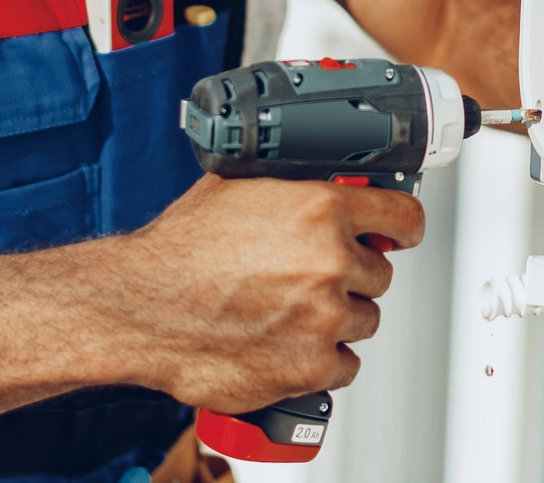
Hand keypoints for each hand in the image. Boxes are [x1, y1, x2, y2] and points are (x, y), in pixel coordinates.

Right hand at [101, 175, 424, 412]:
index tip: (400, 233)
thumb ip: (288, 183)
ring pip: (365, 319)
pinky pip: (346, 365)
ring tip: (292, 310)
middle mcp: (330, 261)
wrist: (140, 309)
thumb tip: (314, 176)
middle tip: (311, 276)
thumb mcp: (237, 185)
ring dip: (338, 317)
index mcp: (321, 208)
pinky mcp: (310, 367)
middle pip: (380, 273)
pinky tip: (291, 344)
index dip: (402, 226)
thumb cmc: (178, 251)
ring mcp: (324, 317)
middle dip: (351, 275)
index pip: (403, 216)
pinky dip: (323, 359)